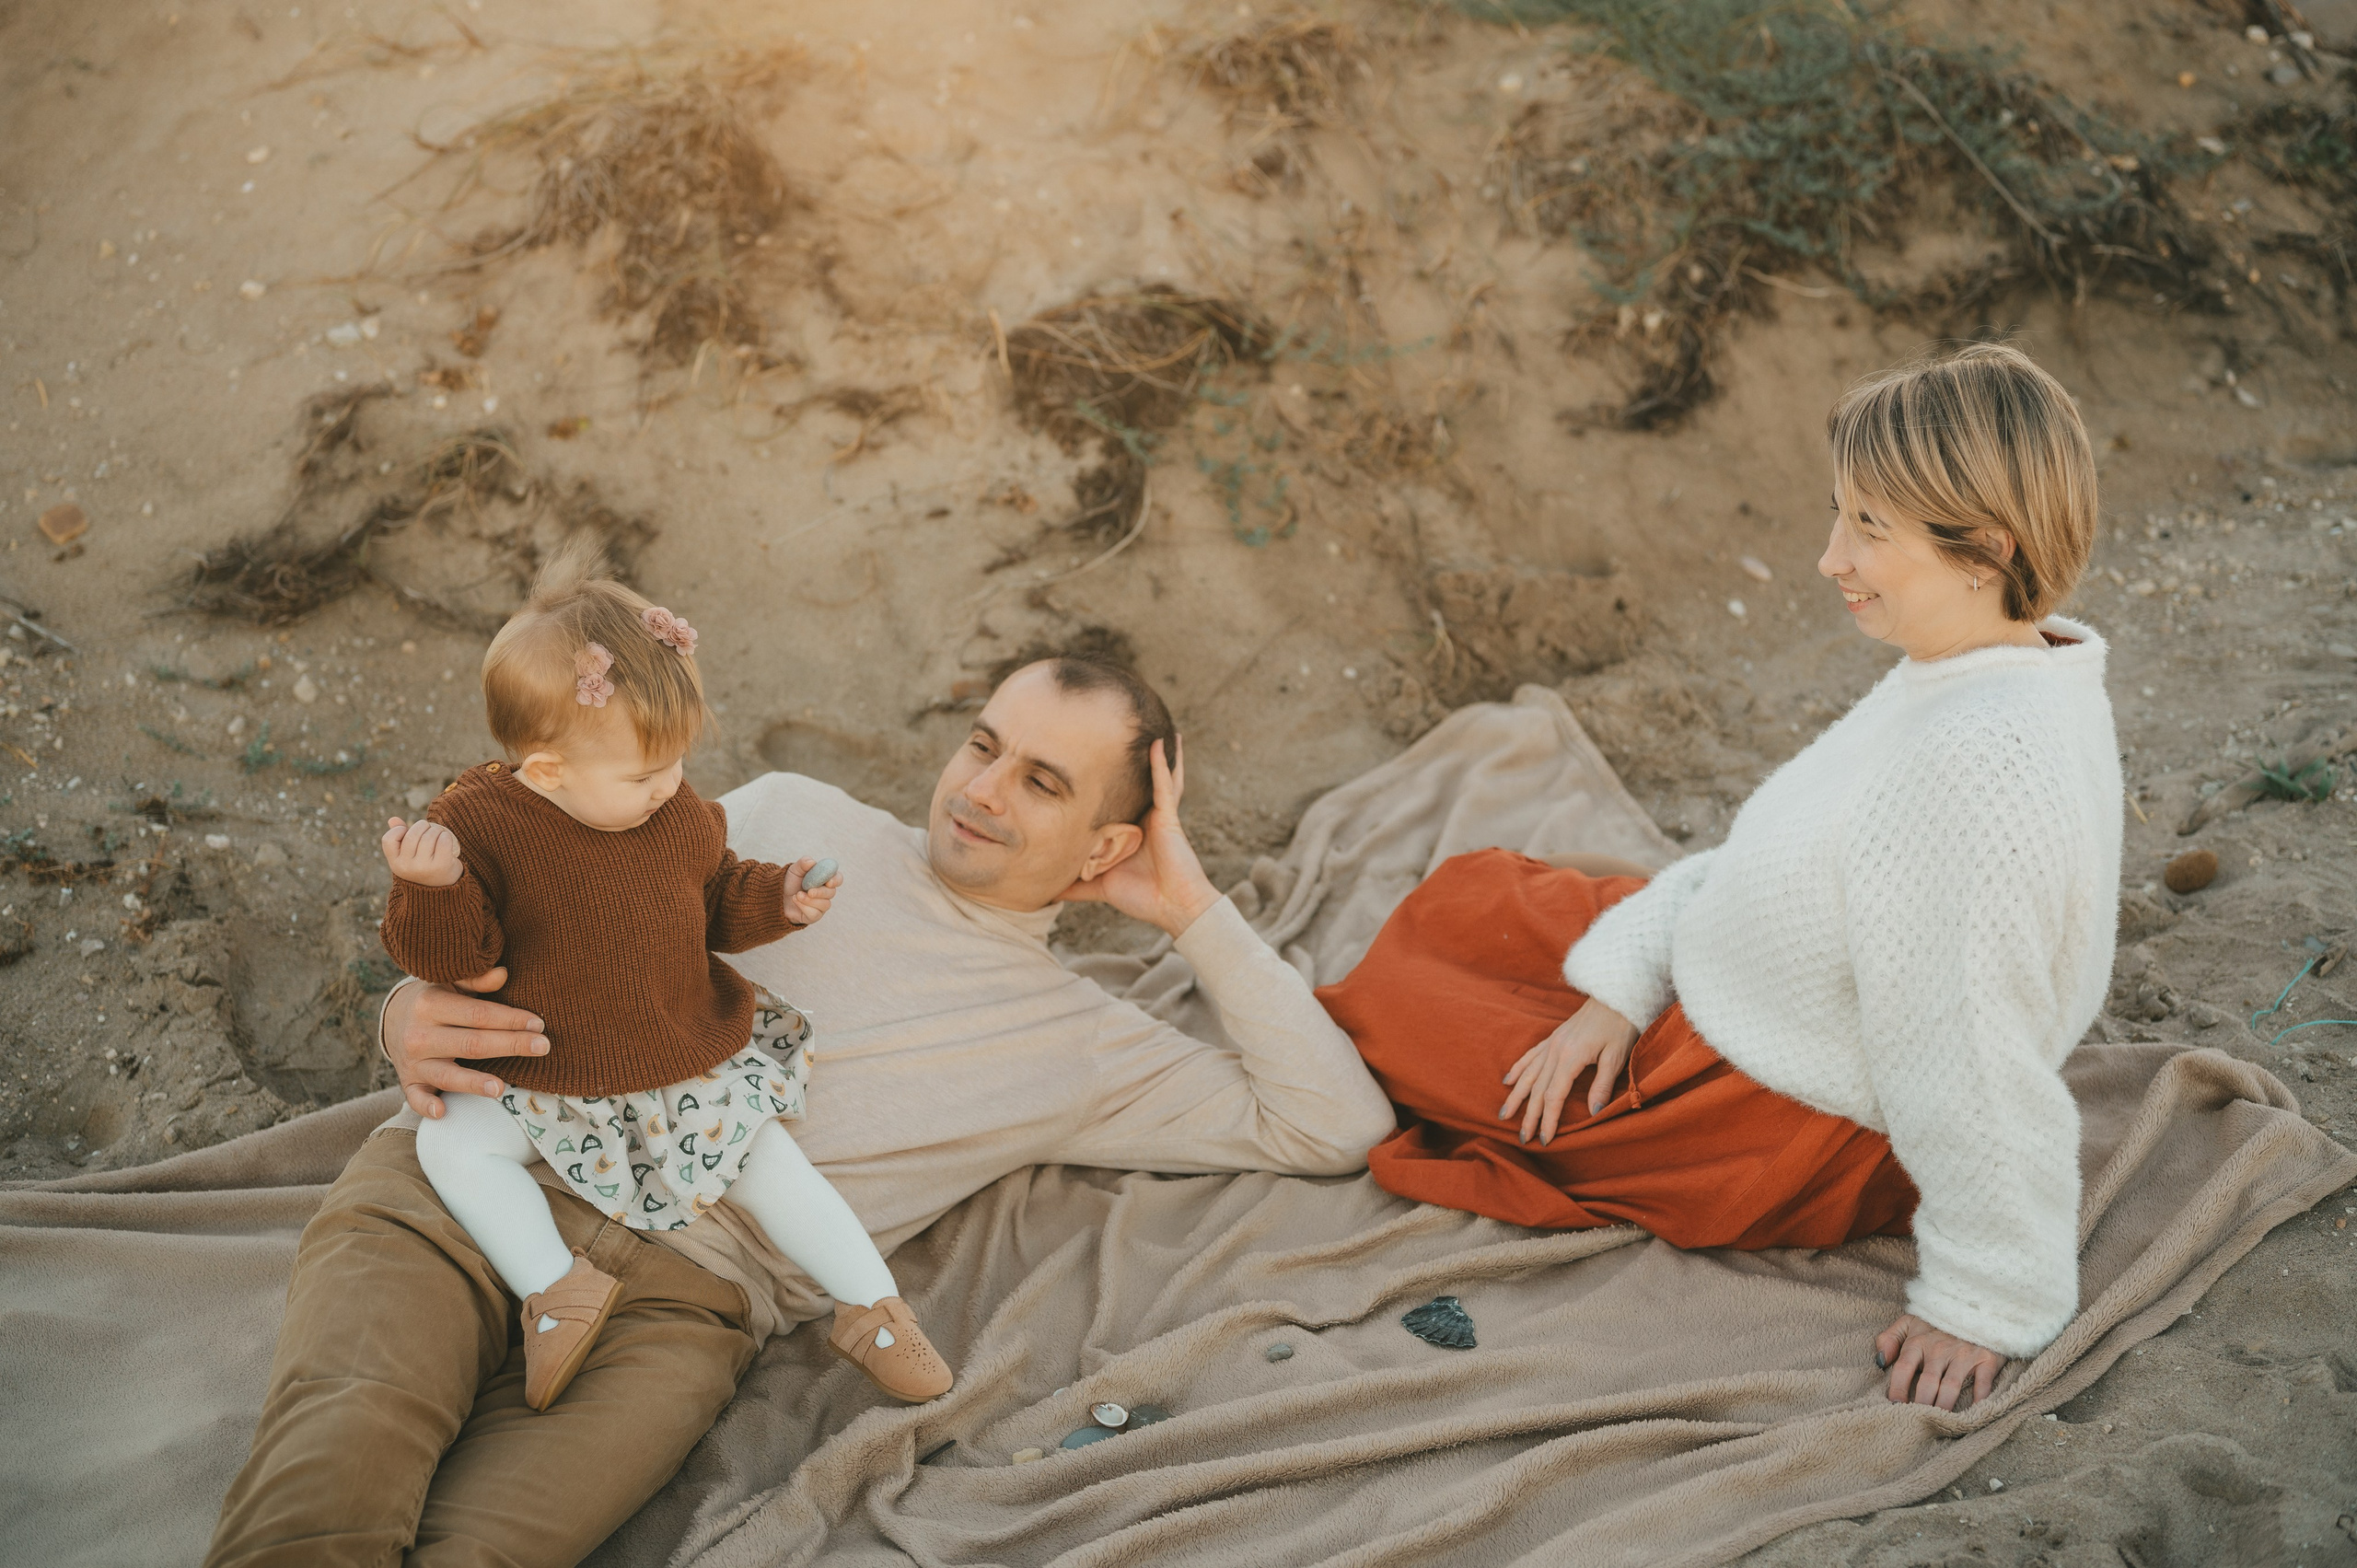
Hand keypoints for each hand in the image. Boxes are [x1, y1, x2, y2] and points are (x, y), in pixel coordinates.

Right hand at [381, 969, 549, 1118]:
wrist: (394, 1018)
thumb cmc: (436, 999)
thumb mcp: (450, 983)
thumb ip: (476, 980)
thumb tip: (502, 973)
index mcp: (431, 1005)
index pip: (478, 1015)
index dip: (510, 1019)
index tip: (538, 1023)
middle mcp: (420, 1034)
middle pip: (471, 1044)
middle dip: (510, 1045)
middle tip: (543, 1047)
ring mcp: (413, 1061)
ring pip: (447, 1075)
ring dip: (473, 1083)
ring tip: (500, 1088)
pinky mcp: (408, 1082)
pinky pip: (415, 1098)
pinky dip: (427, 1106)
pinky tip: (443, 1112)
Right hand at [382, 816, 462, 887]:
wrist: (442, 890)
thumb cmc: (422, 866)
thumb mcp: (407, 856)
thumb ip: (399, 837)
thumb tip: (392, 819)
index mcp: (395, 863)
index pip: (388, 839)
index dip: (398, 830)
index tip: (406, 831)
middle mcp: (407, 867)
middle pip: (412, 834)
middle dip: (422, 826)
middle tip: (428, 828)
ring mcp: (424, 867)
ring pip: (429, 836)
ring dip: (436, 830)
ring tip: (438, 834)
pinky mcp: (441, 865)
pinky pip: (443, 841)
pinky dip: (445, 836)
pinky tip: (445, 839)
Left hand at [784, 858, 838, 925]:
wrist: (778, 897)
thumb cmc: (790, 882)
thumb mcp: (794, 870)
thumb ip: (803, 863)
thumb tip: (812, 862)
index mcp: (824, 879)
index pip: (838, 879)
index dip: (836, 880)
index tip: (829, 882)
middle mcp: (826, 892)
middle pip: (832, 893)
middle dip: (820, 892)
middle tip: (809, 891)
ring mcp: (821, 905)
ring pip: (825, 904)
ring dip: (810, 900)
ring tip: (797, 895)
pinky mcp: (814, 915)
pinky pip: (815, 914)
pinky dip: (804, 907)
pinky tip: (796, 901)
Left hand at [1059, 737, 1219, 937]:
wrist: (1173, 908)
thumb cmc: (1143, 898)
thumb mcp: (1100, 886)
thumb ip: (1076, 885)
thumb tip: (1047, 890)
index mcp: (1131, 832)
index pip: (1117, 802)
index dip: (1108, 782)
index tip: (1091, 761)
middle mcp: (1145, 820)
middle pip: (1137, 783)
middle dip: (1133, 761)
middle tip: (1120, 733)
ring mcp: (1159, 816)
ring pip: (1156, 777)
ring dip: (1155, 753)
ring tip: (1151, 727)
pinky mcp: (1169, 818)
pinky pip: (1164, 785)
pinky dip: (1161, 764)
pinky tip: (1157, 743)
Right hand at [1498, 996, 1639, 1144]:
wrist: (1616, 994)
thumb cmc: (1620, 1025)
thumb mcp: (1616, 1056)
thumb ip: (1602, 1085)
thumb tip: (1593, 1113)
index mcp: (1570, 1058)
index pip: (1553, 1096)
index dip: (1548, 1120)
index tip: (1544, 1140)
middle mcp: (1555, 1051)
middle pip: (1537, 1089)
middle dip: (1528, 1116)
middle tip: (1522, 1138)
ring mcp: (1552, 1043)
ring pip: (1528, 1074)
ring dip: (1516, 1097)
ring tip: (1504, 1114)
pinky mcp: (1554, 1037)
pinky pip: (1530, 1056)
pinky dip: (1517, 1069)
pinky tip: (1508, 1081)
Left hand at [1876, 1314, 2005, 1410]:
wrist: (1978, 1308)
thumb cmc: (1939, 1322)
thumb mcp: (1909, 1322)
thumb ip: (1889, 1338)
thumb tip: (1881, 1361)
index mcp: (1918, 1341)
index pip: (1903, 1368)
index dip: (1897, 1389)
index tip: (1894, 1408)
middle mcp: (1940, 1348)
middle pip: (1927, 1383)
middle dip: (1922, 1405)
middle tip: (1918, 1423)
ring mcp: (1964, 1354)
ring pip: (1951, 1387)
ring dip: (1944, 1407)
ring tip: (1940, 1424)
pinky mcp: (1987, 1359)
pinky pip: (1982, 1384)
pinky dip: (1978, 1401)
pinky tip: (1971, 1415)